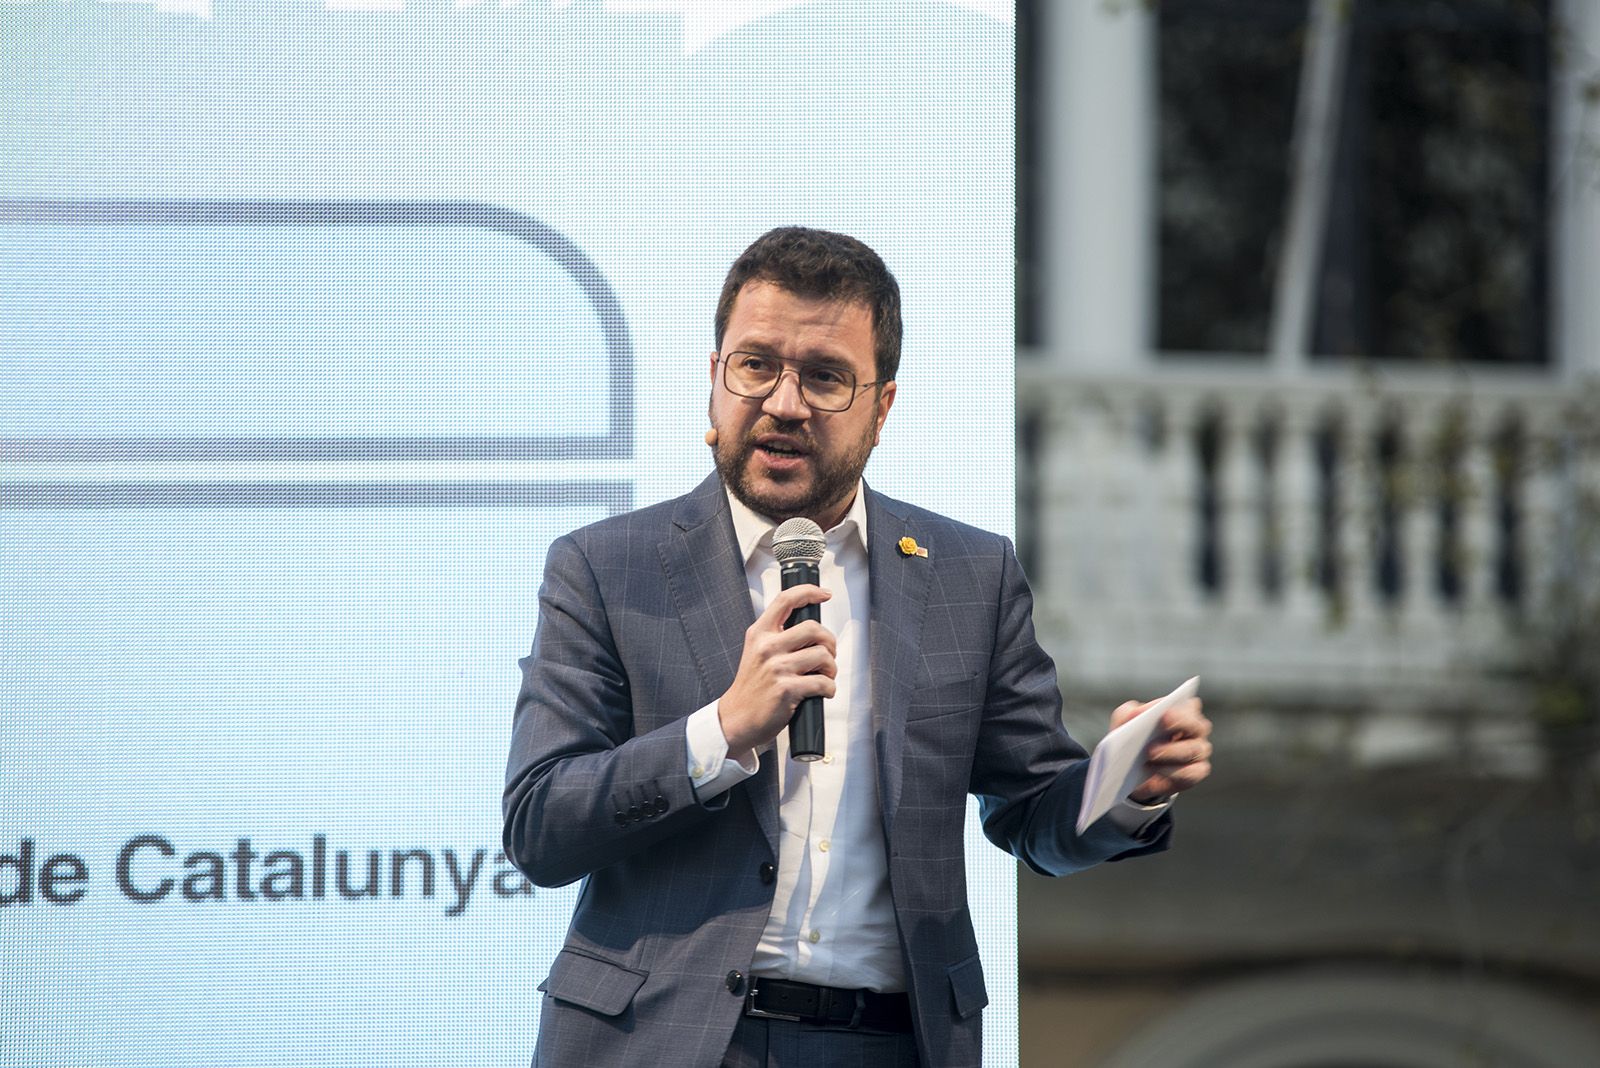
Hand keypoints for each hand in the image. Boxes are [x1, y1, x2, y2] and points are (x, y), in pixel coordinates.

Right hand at [716, 584, 835, 754]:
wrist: (737, 719)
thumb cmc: (752, 687)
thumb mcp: (756, 652)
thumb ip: (777, 637)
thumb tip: (811, 629)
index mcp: (759, 634)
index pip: (785, 600)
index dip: (809, 591)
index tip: (824, 594)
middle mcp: (767, 647)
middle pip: (814, 628)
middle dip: (830, 642)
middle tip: (828, 654)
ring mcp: (777, 668)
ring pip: (823, 655)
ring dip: (831, 668)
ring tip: (824, 676)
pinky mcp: (786, 689)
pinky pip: (823, 683)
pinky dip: (829, 689)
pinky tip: (822, 692)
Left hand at [1109, 695, 1212, 803]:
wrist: (1132, 772)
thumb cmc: (1133, 739)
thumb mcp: (1125, 722)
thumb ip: (1129, 713)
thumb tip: (1136, 713)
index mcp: (1183, 711)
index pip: (1188, 706)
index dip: (1177, 709)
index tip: (1164, 712)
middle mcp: (1196, 730)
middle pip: (1195, 726)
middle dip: (1180, 724)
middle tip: (1161, 727)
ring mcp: (1199, 752)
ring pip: (1192, 750)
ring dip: (1171, 751)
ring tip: (1150, 753)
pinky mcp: (1196, 773)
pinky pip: (1190, 773)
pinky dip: (1173, 772)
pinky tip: (1157, 771)